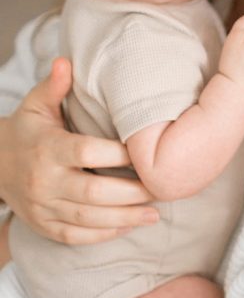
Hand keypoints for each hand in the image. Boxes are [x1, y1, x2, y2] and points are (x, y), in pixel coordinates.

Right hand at [0, 58, 158, 244]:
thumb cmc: (28, 131)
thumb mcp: (36, 105)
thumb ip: (55, 86)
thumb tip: (66, 61)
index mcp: (48, 148)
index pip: (88, 153)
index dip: (119, 155)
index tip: (147, 154)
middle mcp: (44, 181)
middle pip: (93, 191)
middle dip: (131, 193)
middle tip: (161, 188)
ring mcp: (43, 207)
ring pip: (88, 219)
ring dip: (126, 217)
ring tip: (155, 213)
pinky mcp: (44, 226)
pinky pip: (76, 236)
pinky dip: (105, 234)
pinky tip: (130, 225)